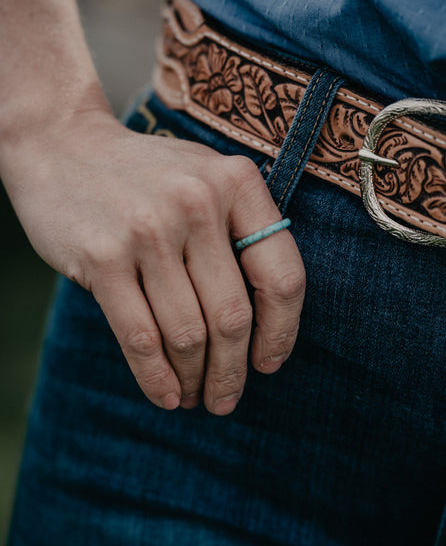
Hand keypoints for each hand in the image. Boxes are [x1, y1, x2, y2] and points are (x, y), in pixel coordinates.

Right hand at [5, 108, 304, 413]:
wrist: (63, 147)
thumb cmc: (147, 176)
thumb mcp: (206, 179)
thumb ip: (241, 232)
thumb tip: (263, 327)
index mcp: (237, 184)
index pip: (282, 277)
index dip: (281, 332)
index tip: (269, 364)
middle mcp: (197, 204)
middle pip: (232, 316)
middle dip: (232, 371)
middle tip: (226, 398)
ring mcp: (148, 230)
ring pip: (187, 333)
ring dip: (194, 379)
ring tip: (194, 398)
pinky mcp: (103, 256)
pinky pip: (140, 337)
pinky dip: (156, 377)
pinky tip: (165, 395)